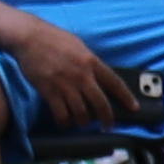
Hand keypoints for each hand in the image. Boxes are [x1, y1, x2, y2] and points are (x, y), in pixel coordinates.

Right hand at [2, 17, 135, 128]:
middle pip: (99, 103)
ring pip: (80, 112)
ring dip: (84, 122)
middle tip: (108, 126)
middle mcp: (82, 76)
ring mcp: (65, 85)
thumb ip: (90, 62)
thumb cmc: (54, 38)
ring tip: (84, 123)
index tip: (134, 108)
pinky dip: (64, 121)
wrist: (29, 37)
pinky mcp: (49, 91)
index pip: (114, 83)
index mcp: (92, 62)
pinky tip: (65, 122)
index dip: (126, 97)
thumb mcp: (80, 46)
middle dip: (106, 118)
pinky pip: (60, 113)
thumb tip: (98, 75)